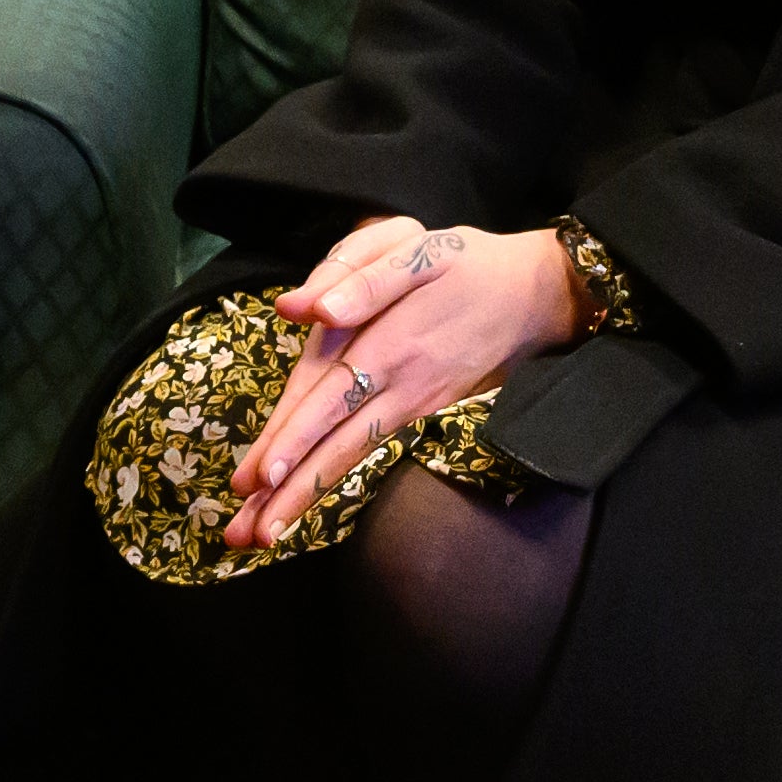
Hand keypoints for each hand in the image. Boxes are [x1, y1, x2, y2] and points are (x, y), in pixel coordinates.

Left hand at [228, 219, 583, 554]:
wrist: (534, 295)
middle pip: (337, 442)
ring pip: (351, 454)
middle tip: (247, 534)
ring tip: (264, 534)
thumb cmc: (463, 262)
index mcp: (390, 343)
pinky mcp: (418, 411)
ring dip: (307, 496)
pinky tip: (300, 498)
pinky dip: (332, 477)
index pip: (331, 397)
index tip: (260, 476)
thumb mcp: (414, 247)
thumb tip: (299, 308)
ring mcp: (412, 404)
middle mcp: (400, 385)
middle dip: (291, 489)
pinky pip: (366, 448)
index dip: (295, 438)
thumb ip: (358, 275)